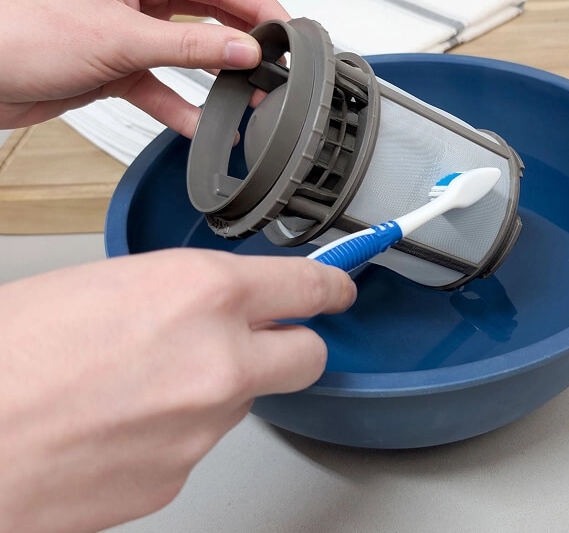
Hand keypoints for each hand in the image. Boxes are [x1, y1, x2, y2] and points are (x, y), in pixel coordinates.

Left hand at [0, 0, 289, 135]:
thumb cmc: (21, 34)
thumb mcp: (119, 39)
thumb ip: (189, 48)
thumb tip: (242, 49)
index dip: (253, 5)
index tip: (284, 30)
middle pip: (205, 17)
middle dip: (239, 43)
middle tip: (274, 64)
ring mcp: (126, 33)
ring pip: (186, 56)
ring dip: (214, 79)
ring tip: (246, 97)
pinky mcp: (117, 68)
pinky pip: (162, 88)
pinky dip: (180, 108)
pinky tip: (200, 125)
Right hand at [0, 249, 355, 532]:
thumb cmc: (8, 355)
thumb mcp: (107, 284)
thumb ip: (182, 293)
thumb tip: (215, 302)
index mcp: (200, 294)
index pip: (308, 287)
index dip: (332, 287)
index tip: (339, 290)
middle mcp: (218, 363)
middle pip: (307, 357)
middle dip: (291, 346)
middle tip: (261, 340)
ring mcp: (202, 429)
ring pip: (243, 401)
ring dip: (215, 390)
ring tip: (140, 383)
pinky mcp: (177, 480)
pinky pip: (197, 444)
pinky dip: (174, 432)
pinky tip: (121, 423)